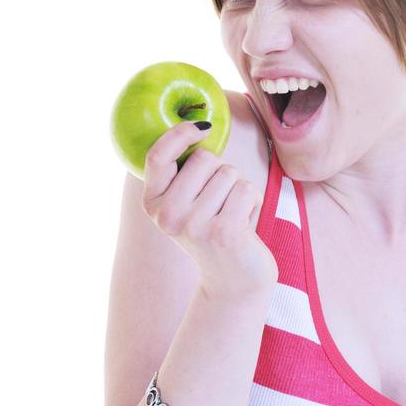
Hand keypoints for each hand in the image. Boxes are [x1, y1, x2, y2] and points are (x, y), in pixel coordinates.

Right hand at [141, 121, 278, 298]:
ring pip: (229, 173)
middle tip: (220, 204)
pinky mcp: (223, 232)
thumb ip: (184, 171)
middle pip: (204, 159)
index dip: (179, 134)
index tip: (202, 126)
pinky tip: (246, 225)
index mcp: (152, 204)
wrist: (233, 281)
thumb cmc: (214, 230)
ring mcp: (194, 226)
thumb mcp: (187, 203)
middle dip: (221, 172)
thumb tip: (198, 123)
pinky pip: (246, 189)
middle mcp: (167, 216)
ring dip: (239, 189)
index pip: (157, 156)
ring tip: (232, 216)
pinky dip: (253, 201)